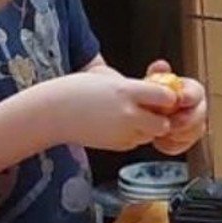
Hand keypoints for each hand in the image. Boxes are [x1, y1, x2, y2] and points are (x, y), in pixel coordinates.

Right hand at [39, 70, 177, 150]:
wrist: (53, 112)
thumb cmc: (76, 89)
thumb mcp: (107, 76)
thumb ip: (132, 84)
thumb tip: (154, 88)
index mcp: (127, 91)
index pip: (167, 98)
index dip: (168, 98)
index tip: (161, 96)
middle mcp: (128, 114)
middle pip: (164, 123)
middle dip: (161, 118)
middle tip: (151, 111)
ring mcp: (123, 133)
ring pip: (151, 135)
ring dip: (148, 128)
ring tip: (132, 117)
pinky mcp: (117, 145)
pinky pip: (136, 142)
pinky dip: (134, 136)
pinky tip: (119, 126)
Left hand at [145, 59, 207, 155]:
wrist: (144, 117)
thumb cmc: (151, 98)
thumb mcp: (151, 85)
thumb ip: (156, 76)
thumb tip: (162, 65)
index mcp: (191, 91)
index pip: (197, 92)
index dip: (191, 96)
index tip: (181, 100)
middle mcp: (197, 107)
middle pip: (201, 114)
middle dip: (187, 120)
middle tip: (171, 123)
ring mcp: (195, 125)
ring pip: (196, 132)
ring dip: (179, 134)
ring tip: (162, 132)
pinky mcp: (187, 141)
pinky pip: (185, 145)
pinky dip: (172, 145)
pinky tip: (160, 141)